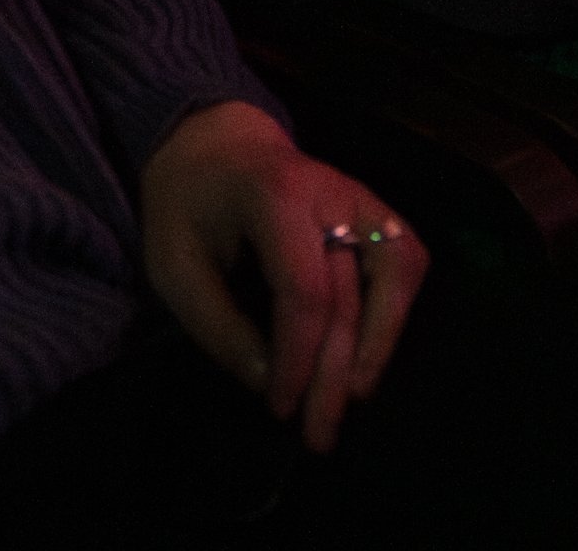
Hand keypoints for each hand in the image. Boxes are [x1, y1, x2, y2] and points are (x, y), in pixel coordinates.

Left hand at [141, 100, 427, 452]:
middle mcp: (329, 191)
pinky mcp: (371, 208)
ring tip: (356, 395)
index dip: (297, 357)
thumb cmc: (188, 205)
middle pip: (349, 292)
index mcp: (273, 195)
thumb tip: (269, 380)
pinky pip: (403, 256)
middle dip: (335, 373)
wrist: (214, 142)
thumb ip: (218, 324)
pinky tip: (373, 350)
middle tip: (318, 435)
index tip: (278, 406)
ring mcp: (358, 195)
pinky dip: (397, 306)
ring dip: (382, 341)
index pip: (304, 289)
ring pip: (395, 268)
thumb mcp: (174, 265)